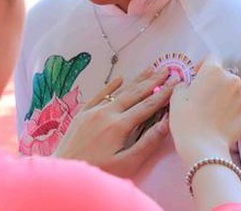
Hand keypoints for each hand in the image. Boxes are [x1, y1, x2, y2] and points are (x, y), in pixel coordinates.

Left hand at [54, 68, 178, 177]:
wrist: (64, 172)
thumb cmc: (99, 172)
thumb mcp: (127, 164)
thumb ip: (147, 143)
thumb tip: (166, 123)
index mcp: (119, 125)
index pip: (147, 106)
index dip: (163, 94)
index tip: (176, 83)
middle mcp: (107, 112)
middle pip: (134, 93)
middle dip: (152, 81)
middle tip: (166, 70)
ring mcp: (92, 111)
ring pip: (119, 91)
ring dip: (135, 80)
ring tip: (149, 69)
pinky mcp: (81, 114)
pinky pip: (99, 95)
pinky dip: (111, 86)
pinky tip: (120, 79)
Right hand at [169, 58, 240, 164]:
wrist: (204, 147)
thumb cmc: (187, 119)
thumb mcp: (176, 96)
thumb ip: (184, 83)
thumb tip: (188, 84)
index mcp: (213, 71)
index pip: (212, 57)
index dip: (203, 65)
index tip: (196, 76)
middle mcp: (231, 79)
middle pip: (223, 75)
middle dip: (213, 82)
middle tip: (201, 96)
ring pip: (231, 90)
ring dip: (222, 96)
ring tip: (209, 111)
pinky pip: (236, 105)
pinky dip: (229, 109)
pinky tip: (217, 120)